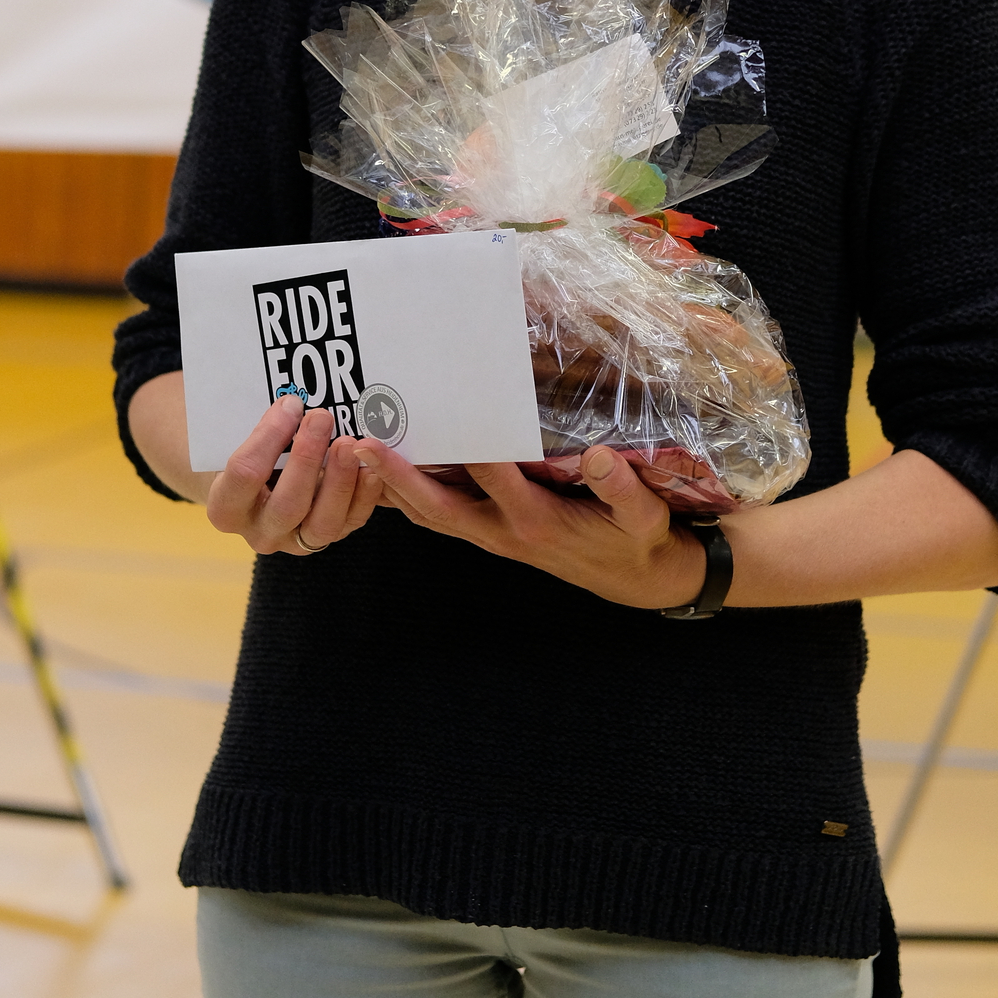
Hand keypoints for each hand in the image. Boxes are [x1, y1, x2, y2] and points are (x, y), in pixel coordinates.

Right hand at [206, 396, 381, 557]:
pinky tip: (371, 468)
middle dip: (307, 458)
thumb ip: (262, 431)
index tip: (291, 404)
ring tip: (350, 444)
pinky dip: (364, 497)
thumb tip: (294, 403)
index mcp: (226, 508)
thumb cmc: (247, 459)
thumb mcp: (240, 444)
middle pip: (287, 505)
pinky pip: (349, 523)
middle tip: (322, 418)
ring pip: (322, 523)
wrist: (257, 490)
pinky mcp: (325, 538)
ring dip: (340, 481)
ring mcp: (294, 541)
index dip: (269, 437)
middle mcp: (260, 532)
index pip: (245, 474)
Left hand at [362, 442, 708, 610]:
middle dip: (399, 478)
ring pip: (430, 517)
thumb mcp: (643, 516)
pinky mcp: (489, 533)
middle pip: (439, 508)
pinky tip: (383, 475)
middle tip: (362, 446)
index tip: (442, 420)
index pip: (495, 483)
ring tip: (354, 453)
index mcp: (538, 523)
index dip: (467, 454)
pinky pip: (438, 519)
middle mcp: (504, 533)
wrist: (634, 577)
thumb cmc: (636, 539)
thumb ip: (621, 488)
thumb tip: (599, 456)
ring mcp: (491, 537)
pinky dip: (407, 499)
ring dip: (391, 489)